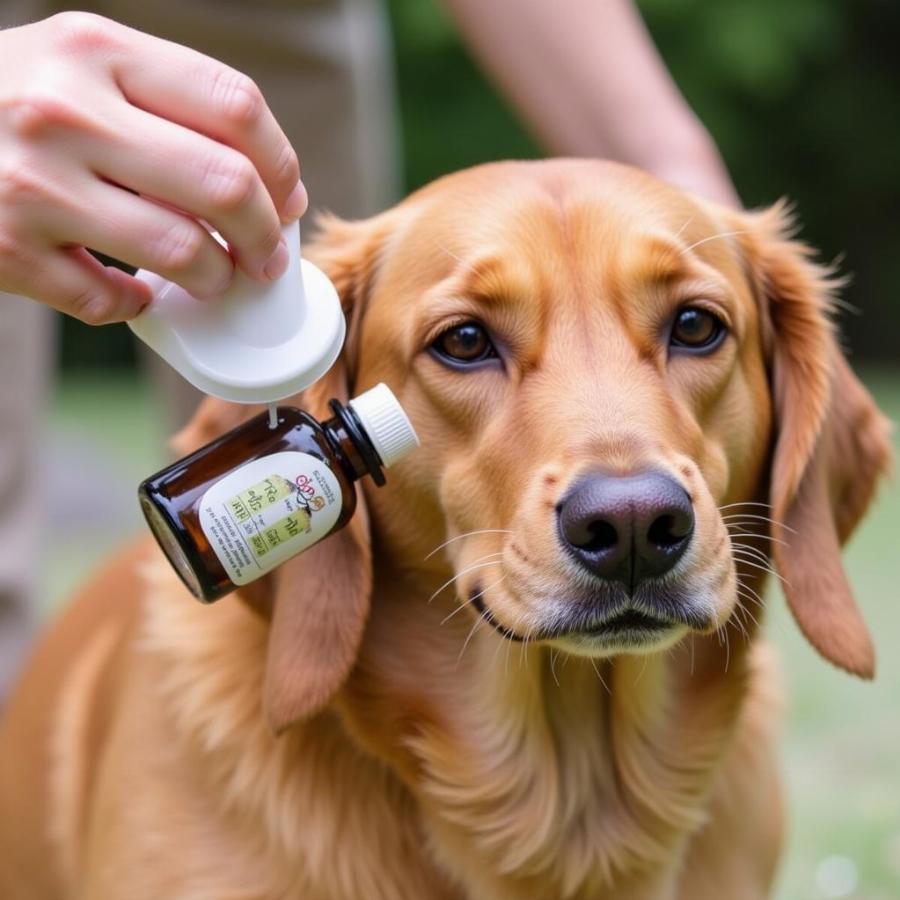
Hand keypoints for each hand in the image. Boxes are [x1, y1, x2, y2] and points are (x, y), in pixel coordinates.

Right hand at [0, 12, 306, 323]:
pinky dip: (137, 306)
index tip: (288, 200)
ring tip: (210, 278)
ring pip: (183, 254)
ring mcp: (35, 187)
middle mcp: (66, 113)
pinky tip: (132, 291)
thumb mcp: (82, 66)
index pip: (236, 107)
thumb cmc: (11, 100)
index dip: (281, 165)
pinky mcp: (10, 252)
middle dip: (265, 238)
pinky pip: (111, 301)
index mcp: (97, 53)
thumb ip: (166, 104)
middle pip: (226, 187)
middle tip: (265, 259)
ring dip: (214, 280)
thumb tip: (269, 181)